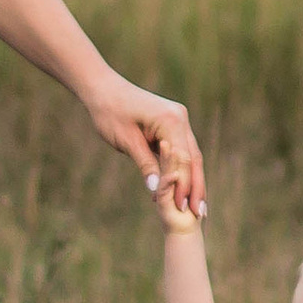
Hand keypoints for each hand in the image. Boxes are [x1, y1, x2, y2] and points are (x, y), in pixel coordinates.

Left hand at [84, 71, 206, 219]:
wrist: (103, 89)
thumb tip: (156, 191)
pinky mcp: (173, 124)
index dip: (184, 185)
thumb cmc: (110, 112)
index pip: (183, 158)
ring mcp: (179, 120)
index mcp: (171, 120)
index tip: (183, 208)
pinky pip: (181, 150)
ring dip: (192, 180)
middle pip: (193, 158)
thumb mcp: (126, 141)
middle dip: (196, 186)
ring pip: (190, 155)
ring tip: (196, 206)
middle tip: (200, 213)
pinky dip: (182, 169)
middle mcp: (180, 118)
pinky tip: (184, 188)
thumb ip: (145, 164)